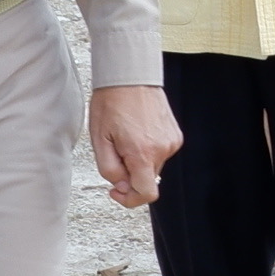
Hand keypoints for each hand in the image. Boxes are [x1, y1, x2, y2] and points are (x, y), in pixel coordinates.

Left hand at [88, 82, 178, 209]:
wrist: (130, 76)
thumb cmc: (111, 103)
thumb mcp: (99, 140)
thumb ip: (109, 169)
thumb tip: (121, 184)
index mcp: (142, 153)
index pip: (146, 194)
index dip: (129, 199)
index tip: (116, 189)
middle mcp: (162, 149)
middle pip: (147, 179)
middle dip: (129, 173)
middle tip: (115, 151)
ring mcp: (172, 141)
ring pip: (153, 166)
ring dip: (138, 160)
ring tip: (126, 137)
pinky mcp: (175, 134)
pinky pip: (160, 152)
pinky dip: (147, 149)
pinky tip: (137, 132)